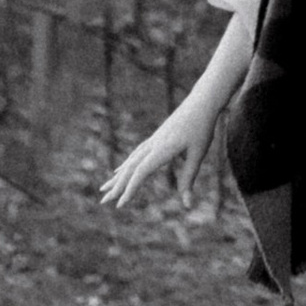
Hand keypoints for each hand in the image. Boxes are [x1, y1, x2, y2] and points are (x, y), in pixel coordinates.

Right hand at [99, 103, 213, 211]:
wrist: (201, 101)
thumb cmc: (202, 128)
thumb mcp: (198, 154)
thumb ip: (189, 178)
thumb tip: (187, 204)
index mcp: (162, 149)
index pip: (140, 172)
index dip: (129, 189)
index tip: (120, 204)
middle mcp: (153, 145)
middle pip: (130, 168)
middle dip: (116, 185)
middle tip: (103, 201)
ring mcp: (153, 140)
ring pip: (130, 161)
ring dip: (118, 177)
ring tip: (105, 188)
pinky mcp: (155, 138)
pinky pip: (135, 154)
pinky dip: (126, 165)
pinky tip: (120, 170)